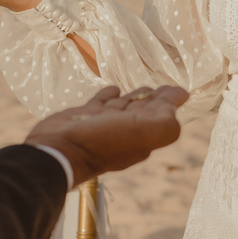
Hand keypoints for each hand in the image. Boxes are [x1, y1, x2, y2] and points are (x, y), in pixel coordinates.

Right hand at [24, 85, 187, 184]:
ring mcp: (103, 124)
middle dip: (154, 99)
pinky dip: (108, 95)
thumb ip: (165, 120)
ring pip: (123, 106)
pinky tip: (113, 89)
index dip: (170, 102)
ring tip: (143, 87)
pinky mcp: (83, 117)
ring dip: (134, 97)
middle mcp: (124, 131)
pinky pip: (100, 103)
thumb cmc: (103, 141)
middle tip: (163, 87)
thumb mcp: (144, 132)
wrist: (57, 151)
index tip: (179, 90)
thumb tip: (179, 99)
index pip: (161, 115)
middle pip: (144, 110)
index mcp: (142, 136)